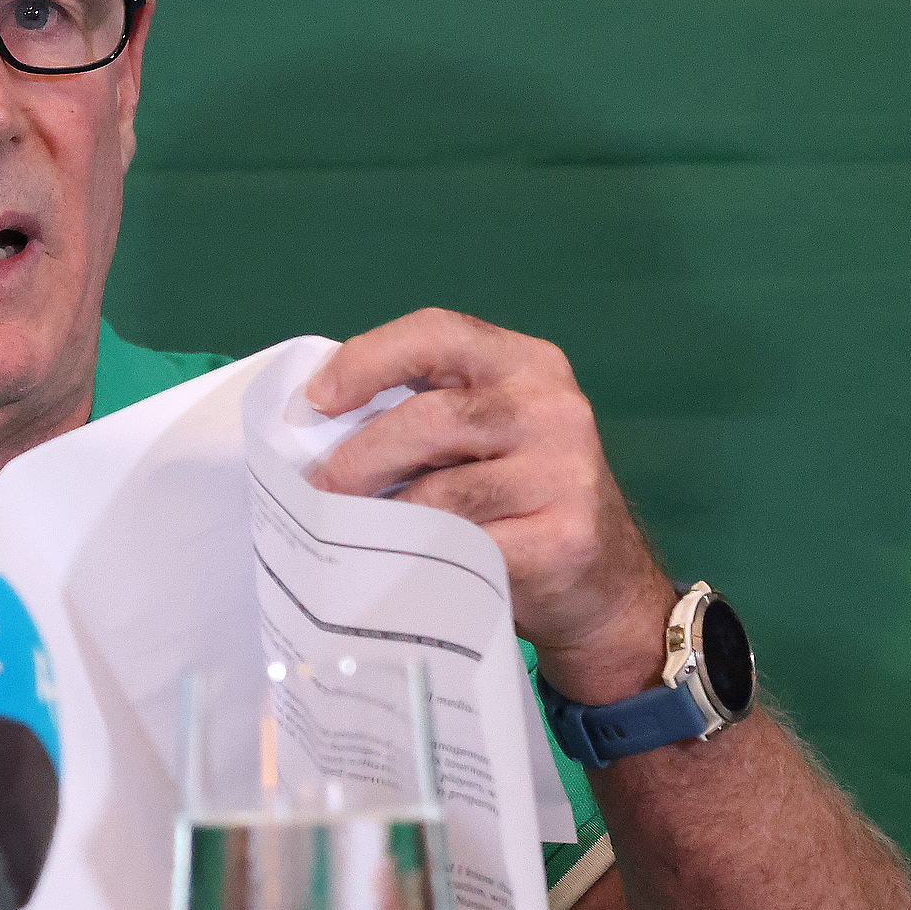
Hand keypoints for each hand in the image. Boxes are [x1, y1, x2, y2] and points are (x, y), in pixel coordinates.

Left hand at [302, 309, 676, 703]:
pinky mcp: (565, 536)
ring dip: (380, 514)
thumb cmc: (511, 494)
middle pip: (430, 418)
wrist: (598, 576)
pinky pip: (465, 546)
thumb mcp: (479, 431)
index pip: (438, 333)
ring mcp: (566, 472)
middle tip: (317, 491)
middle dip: (358, 457)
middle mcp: (552, 408)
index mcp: (523, 363)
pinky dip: (417, 555)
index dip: (368, 359)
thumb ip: (417, 409)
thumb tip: (311, 424)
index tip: (317, 401)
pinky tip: (395, 562)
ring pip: (442, 490)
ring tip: (345, 529)